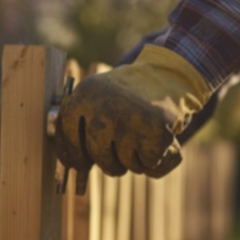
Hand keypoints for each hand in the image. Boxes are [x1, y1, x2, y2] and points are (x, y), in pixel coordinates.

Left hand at [55, 45, 210, 177]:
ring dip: (136, 158)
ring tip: (144, 134)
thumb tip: (72, 162)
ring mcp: (130, 119)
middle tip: (121, 150)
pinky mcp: (156, 131)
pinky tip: (162, 140)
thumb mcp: (100, 97)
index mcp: (85, 93)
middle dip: (110, 161)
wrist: (172, 73)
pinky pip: (150, 166)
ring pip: (126, 165)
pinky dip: (157, 160)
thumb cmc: (132, 93)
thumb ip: (83, 123)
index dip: (72, 154)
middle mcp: (104, 106)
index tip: (79, 164)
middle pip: (98, 156)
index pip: (67, 134)